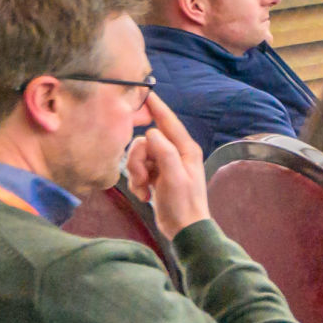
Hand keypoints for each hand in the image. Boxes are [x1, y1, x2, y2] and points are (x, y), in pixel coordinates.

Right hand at [119, 95, 209, 233]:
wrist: (184, 229)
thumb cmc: (184, 203)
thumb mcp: (174, 176)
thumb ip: (164, 152)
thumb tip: (151, 133)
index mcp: (186, 149)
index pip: (168, 122)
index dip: (157, 108)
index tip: (145, 93)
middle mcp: (175, 153)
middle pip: (145, 141)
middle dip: (138, 159)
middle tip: (143, 177)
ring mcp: (164, 164)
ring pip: (138, 156)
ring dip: (136, 173)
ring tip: (145, 189)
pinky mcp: (155, 176)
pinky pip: (136, 170)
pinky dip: (136, 183)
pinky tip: (144, 196)